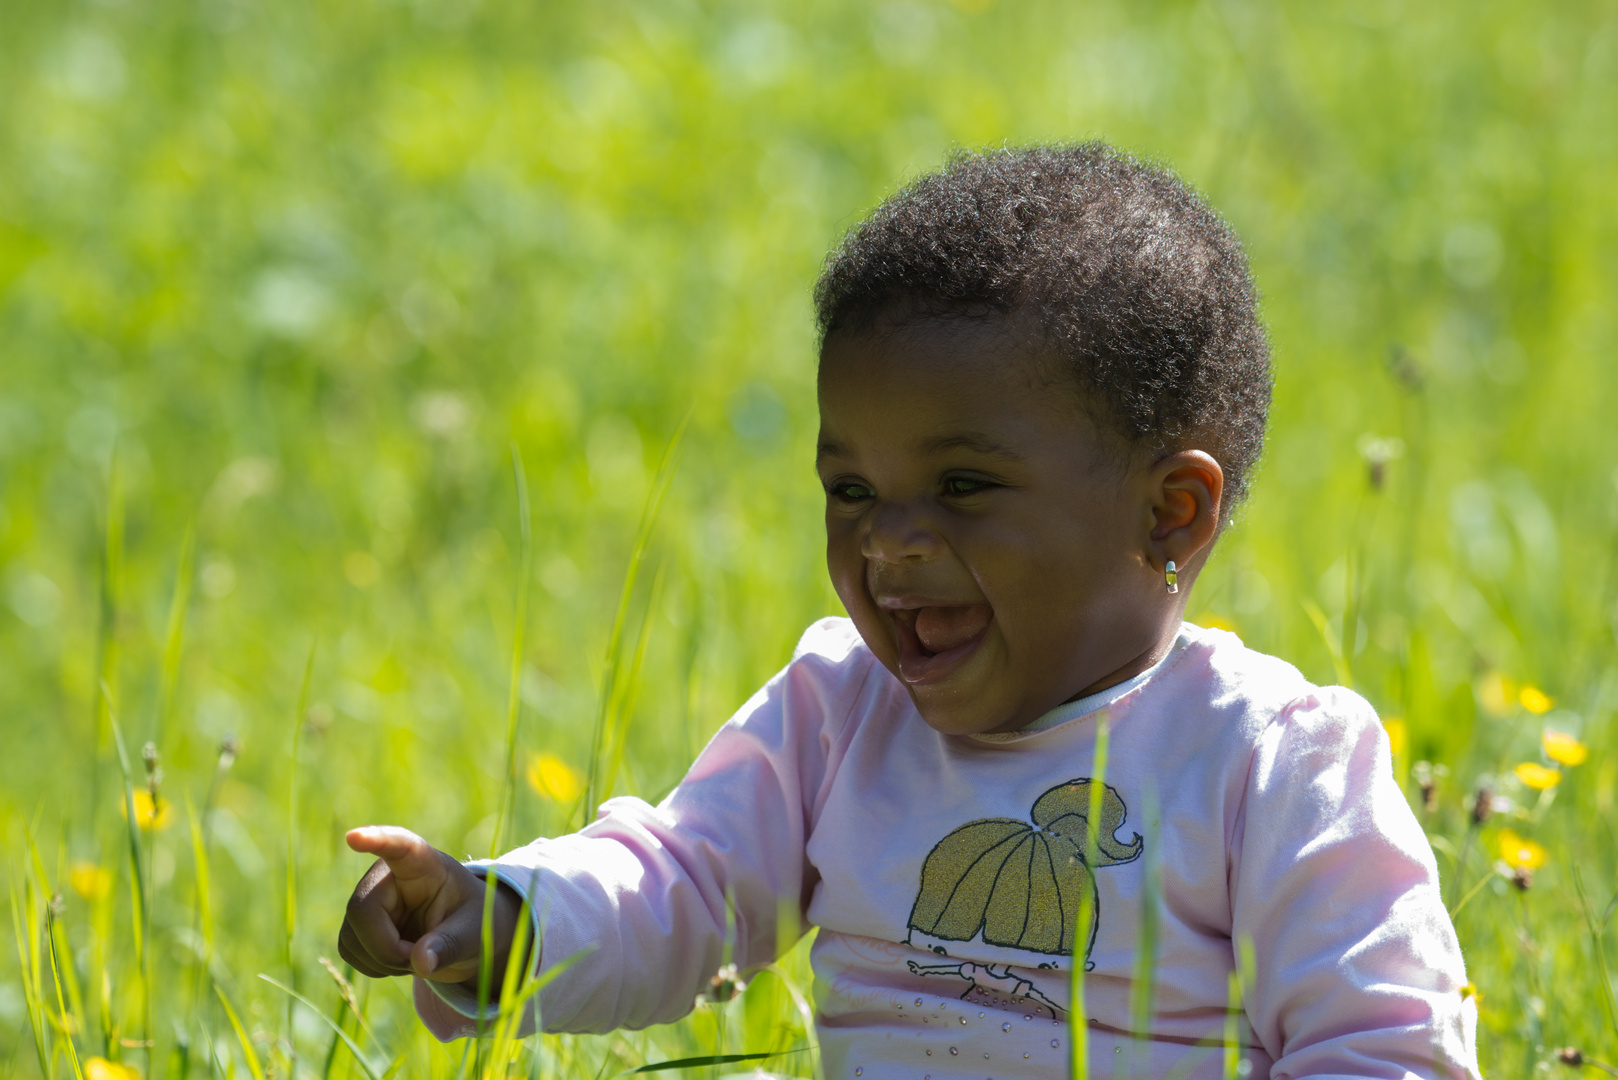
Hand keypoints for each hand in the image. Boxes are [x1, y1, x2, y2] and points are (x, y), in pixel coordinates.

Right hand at [337, 826, 524, 988]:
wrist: (463, 934)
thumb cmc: (473, 922)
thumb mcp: (475, 932)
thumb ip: (451, 944)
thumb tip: (420, 963)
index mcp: (424, 864)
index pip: (399, 846)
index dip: (377, 840)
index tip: (356, 837)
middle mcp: (387, 875)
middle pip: (362, 910)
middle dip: (387, 949)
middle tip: (420, 961)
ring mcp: (368, 898)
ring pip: (352, 936)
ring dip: (383, 962)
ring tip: (417, 955)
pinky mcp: (356, 923)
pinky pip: (348, 950)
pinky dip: (374, 967)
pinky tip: (399, 960)